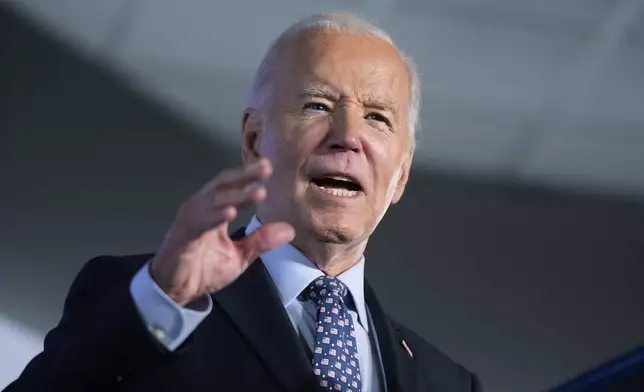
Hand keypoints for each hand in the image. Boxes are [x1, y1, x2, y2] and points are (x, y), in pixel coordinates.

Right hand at [149, 158, 294, 305]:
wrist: (175, 291)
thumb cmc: (204, 269)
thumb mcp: (240, 256)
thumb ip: (261, 241)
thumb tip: (289, 230)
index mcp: (214, 210)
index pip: (232, 186)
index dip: (249, 176)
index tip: (269, 166)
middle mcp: (201, 209)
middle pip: (222, 185)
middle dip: (244, 176)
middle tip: (266, 167)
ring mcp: (190, 221)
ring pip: (213, 201)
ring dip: (236, 196)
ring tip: (258, 192)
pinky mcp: (182, 237)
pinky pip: (199, 223)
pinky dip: (215, 216)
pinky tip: (230, 213)